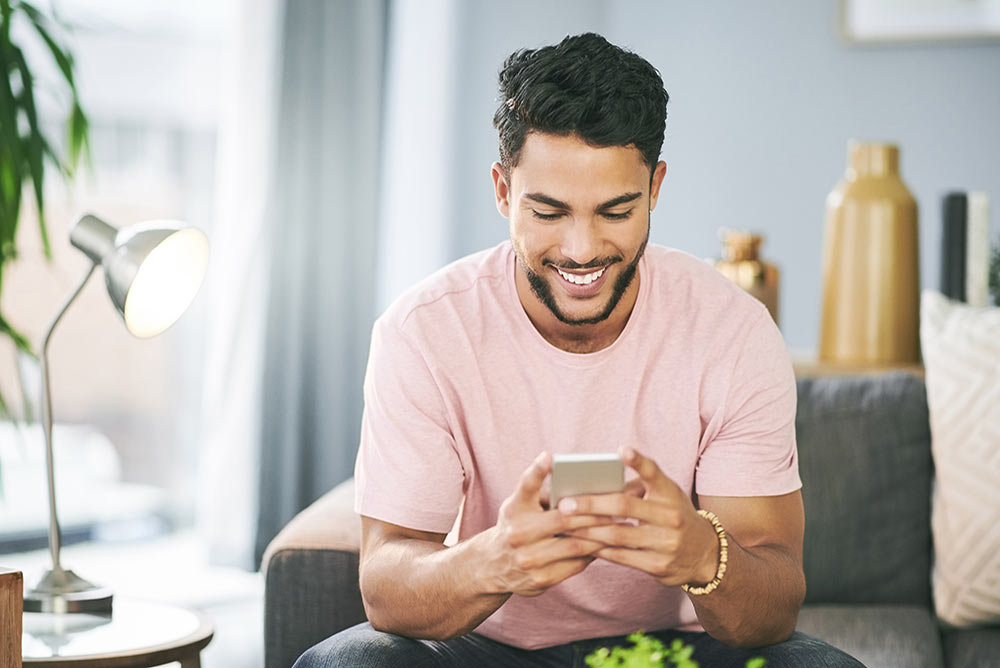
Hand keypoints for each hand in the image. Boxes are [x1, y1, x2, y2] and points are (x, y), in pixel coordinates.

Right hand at [480, 452, 613, 596]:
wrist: (493, 566)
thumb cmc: (517, 524)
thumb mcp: (520, 505)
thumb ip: (542, 493)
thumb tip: (583, 480)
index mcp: (514, 509)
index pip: (525, 486)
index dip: (537, 471)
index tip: (549, 456)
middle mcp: (517, 533)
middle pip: (564, 518)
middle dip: (596, 510)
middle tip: (622, 501)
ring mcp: (528, 559)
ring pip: (575, 544)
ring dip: (602, 533)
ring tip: (623, 524)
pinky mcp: (541, 579)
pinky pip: (576, 564)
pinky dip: (594, 553)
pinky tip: (609, 544)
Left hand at [560, 447, 719, 587]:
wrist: (704, 554)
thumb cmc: (672, 515)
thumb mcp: (664, 496)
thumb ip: (636, 488)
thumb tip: (593, 487)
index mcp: (670, 493)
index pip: (654, 473)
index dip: (638, 461)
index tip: (622, 450)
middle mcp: (670, 516)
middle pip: (624, 506)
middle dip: (590, 504)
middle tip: (564, 504)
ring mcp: (666, 542)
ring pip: (617, 534)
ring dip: (586, 530)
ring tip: (564, 525)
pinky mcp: (659, 565)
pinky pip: (621, 556)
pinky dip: (599, 549)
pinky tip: (581, 544)